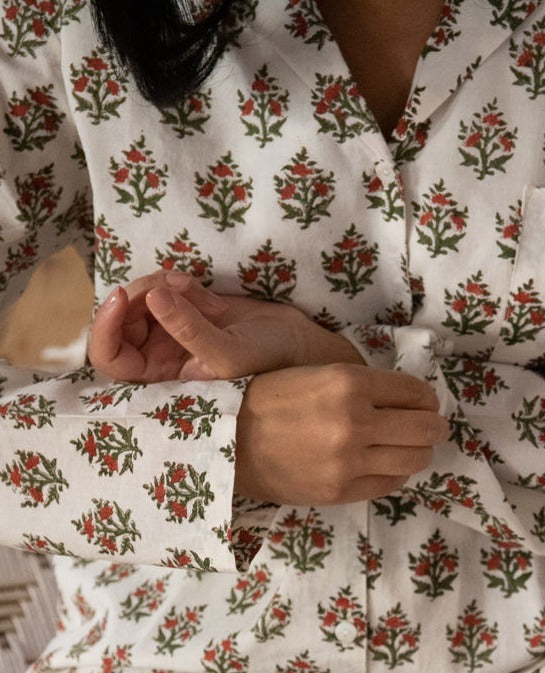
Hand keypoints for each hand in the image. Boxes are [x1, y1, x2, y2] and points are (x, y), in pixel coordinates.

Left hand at [88, 271, 364, 381]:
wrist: (300, 344)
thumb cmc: (270, 363)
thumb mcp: (230, 353)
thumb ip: (189, 328)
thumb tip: (151, 296)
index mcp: (163, 379)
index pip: (111, 359)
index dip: (105, 329)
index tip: (122, 298)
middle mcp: (161, 356)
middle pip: (119, 322)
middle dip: (136, 298)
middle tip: (168, 286)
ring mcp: (172, 330)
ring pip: (139, 300)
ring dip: (158, 285)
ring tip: (191, 289)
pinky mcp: (186, 308)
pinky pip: (161, 288)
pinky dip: (173, 281)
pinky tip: (199, 291)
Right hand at [235, 363, 449, 504]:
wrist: (227, 440)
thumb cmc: (269, 399)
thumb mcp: (316, 374)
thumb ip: (362, 385)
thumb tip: (408, 398)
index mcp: (349, 382)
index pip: (416, 393)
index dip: (426, 398)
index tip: (425, 402)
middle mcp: (355, 421)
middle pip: (425, 428)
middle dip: (433, 426)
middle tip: (431, 426)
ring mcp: (350, 461)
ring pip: (414, 459)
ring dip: (419, 452)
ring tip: (411, 447)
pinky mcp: (342, 490)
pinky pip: (391, 483)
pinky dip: (397, 473)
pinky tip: (387, 464)